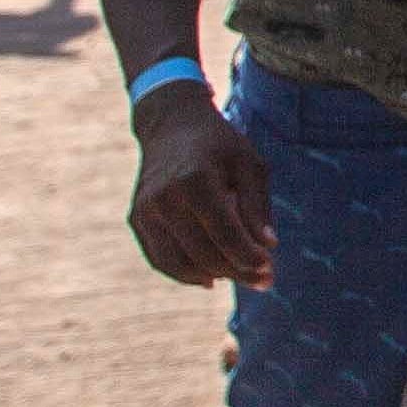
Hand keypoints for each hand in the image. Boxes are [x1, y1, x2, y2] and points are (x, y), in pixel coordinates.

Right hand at [126, 80, 277, 286]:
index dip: (249, 258)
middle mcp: (164, 198)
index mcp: (195, 181)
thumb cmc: (220, 145)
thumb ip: (257, 206)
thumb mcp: (249, 165)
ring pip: (179, 264)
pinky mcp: (136, 219)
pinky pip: (161, 260)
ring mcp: (146, 210)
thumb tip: (268, 247)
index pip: (225, 234)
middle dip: (238, 272)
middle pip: (204, 254)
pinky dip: (185, 274)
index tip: (270, 269)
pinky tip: (211, 277)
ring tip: (239, 276)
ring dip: (213, 277)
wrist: (172, 125)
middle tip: (264, 281)